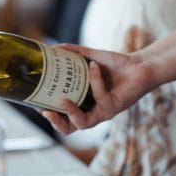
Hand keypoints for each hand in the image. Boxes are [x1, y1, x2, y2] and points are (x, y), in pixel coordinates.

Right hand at [41, 44, 155, 133]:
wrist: (140, 65)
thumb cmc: (116, 65)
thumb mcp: (90, 57)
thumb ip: (73, 53)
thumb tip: (53, 47)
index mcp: (83, 104)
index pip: (62, 118)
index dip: (49, 115)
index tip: (35, 104)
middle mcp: (92, 112)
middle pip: (70, 129)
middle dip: (56, 123)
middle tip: (46, 111)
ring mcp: (104, 111)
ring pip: (84, 123)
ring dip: (71, 113)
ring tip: (63, 100)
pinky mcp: (115, 106)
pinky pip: (100, 96)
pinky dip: (95, 80)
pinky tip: (94, 66)